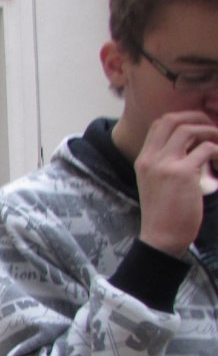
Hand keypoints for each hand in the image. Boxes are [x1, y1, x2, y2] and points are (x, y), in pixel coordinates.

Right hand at [134, 111, 217, 256]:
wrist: (161, 237)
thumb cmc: (163, 213)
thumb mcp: (156, 183)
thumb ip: (166, 164)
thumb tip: (193, 147)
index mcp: (143, 160)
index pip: (159, 124)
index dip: (181, 119)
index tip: (197, 128)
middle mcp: (151, 158)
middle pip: (172, 119)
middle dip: (196, 118)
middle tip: (212, 129)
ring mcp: (165, 164)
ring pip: (189, 129)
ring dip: (210, 132)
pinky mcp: (182, 173)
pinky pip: (207, 149)